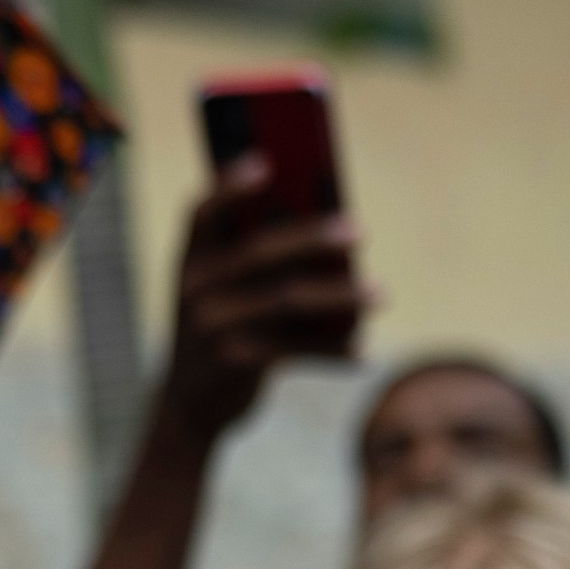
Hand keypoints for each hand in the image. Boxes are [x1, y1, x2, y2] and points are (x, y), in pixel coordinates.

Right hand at [158, 156, 373, 443]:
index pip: (203, 212)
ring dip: (341, 296)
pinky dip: (334, 349)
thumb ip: (256, 259)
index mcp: (189, 260)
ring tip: (381, 294)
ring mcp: (210, 326)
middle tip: (359, 230)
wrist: (188, 405)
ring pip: (287, 300)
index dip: (230, 186)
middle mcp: (193, 288)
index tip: (266, 162)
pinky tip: (363, 349)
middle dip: (311, 238)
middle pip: (258, 252)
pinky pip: (295, 347)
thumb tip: (331, 227)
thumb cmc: (220, 332)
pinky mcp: (233, 362)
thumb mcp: (221, 292)